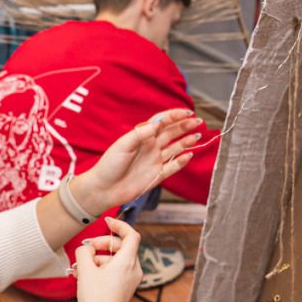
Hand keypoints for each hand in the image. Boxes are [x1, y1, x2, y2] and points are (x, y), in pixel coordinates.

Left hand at [75, 108, 203, 212]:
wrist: (103, 189)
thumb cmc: (109, 165)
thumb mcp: (123, 145)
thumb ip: (140, 134)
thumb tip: (157, 123)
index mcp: (142, 137)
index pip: (162, 122)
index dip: (175, 116)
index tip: (187, 112)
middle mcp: (150, 147)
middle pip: (171, 133)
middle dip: (185, 126)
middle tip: (198, 121)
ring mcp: (155, 161)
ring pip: (175, 148)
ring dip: (187, 141)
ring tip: (197, 135)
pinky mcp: (157, 176)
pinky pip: (172, 167)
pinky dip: (181, 161)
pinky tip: (189, 155)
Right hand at [75, 216, 141, 301]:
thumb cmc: (95, 298)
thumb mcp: (85, 270)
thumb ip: (84, 252)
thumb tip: (87, 249)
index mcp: (128, 262)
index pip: (131, 235)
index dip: (120, 225)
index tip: (107, 221)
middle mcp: (134, 270)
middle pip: (121, 247)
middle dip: (102, 245)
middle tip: (86, 249)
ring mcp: (131, 280)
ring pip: (115, 260)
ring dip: (97, 259)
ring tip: (78, 268)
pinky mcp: (126, 289)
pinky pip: (115, 272)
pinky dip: (101, 269)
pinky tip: (83, 276)